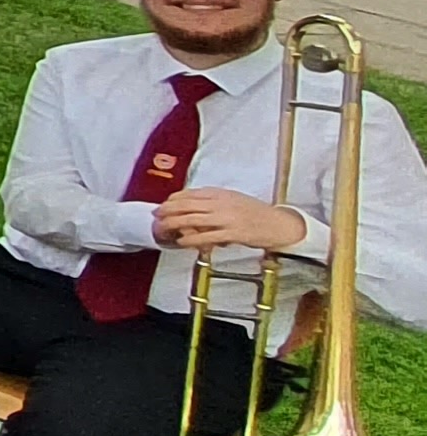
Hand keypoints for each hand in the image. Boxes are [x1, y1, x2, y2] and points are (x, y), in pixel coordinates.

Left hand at [155, 185, 309, 253]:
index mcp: (221, 193)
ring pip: (193, 220)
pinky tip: (182, 242)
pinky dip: (192, 239)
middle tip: (156, 215)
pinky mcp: (233, 233)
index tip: (163, 204)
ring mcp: (227, 218)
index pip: (190, 193)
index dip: (173, 199)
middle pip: (187, 205)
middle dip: (168, 210)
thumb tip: (192, 204)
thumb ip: (213, 200)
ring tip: (163, 229)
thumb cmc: (255, 213)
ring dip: (174, 224)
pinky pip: (208, 236)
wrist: (279, 224)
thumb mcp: (233, 199)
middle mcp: (222, 203)